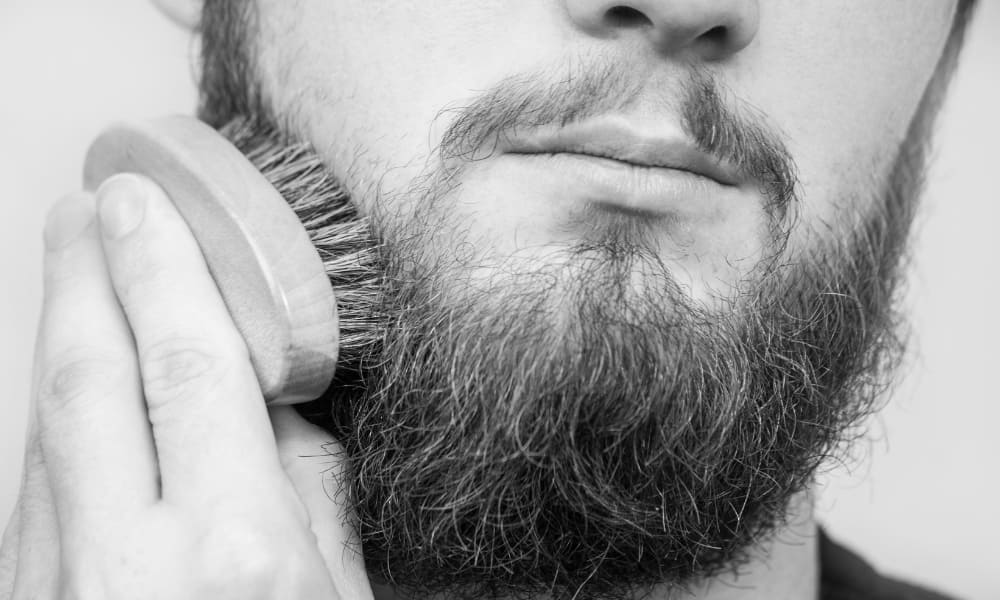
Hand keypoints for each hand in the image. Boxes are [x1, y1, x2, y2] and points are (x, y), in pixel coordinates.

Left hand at [0, 175, 372, 598]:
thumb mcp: (342, 598)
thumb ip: (314, 495)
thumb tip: (283, 405)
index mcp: (236, 553)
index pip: (188, 368)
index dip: (161, 271)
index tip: (142, 202)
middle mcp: (130, 566)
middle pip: (89, 380)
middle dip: (83, 277)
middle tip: (87, 209)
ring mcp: (59, 590)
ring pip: (44, 432)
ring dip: (61, 341)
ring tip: (79, 280)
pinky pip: (31, 494)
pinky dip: (55, 421)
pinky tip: (76, 387)